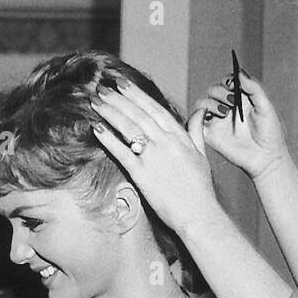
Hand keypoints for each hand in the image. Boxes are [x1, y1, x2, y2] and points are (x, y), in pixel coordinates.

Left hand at [90, 82, 222, 238]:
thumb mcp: (201, 154)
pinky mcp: (143, 175)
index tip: (121, 82)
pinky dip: (109, 139)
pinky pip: (122, 153)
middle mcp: (166, 142)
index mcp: (179, 136)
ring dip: (110, 112)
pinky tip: (96, 128)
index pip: (154, 108)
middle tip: (101, 86)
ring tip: (95, 101)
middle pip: (138, 113)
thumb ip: (196, 131)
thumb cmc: (200, 188)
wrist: (199, 214)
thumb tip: (199, 111)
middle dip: (118, 98)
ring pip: (129, 128)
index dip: (136, 94)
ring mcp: (153, 157)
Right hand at [195, 70, 290, 180]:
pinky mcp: (210, 134)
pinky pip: (195, 121)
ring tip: (225, 112)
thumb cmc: (270, 133)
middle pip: (213, 90)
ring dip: (211, 103)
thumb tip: (239, 73)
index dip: (227, 80)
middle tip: (233, 102)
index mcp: (241, 99)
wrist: (266, 158)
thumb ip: (254, 88)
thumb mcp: (266, 106)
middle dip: (221, 92)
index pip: (227, 82)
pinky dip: (198, 115)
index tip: (232, 84)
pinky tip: (214, 118)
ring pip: (203, 103)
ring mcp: (217, 121)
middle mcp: (227, 108)